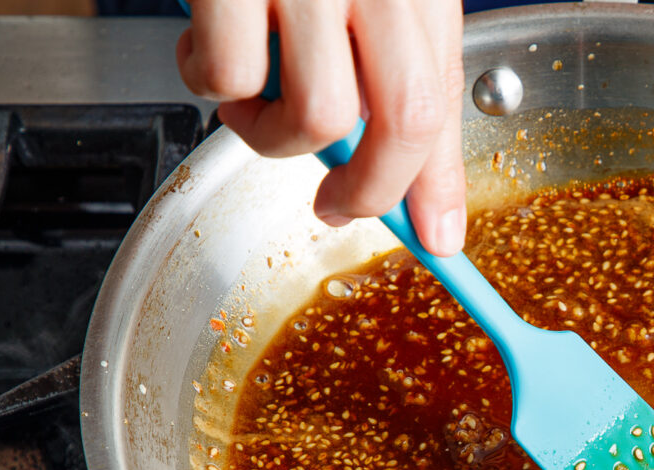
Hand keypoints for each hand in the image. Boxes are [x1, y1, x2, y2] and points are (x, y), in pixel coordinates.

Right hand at [177, 0, 466, 255]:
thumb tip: (424, 192)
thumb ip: (404, 73)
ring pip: (313, 114)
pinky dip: (211, 84)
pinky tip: (208, 46)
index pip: (445, 99)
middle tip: (336, 204)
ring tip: (252, 98)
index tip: (440, 240)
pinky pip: (228, 75)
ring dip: (273, 136)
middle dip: (368, 191)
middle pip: (402, 123)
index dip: (441, 182)